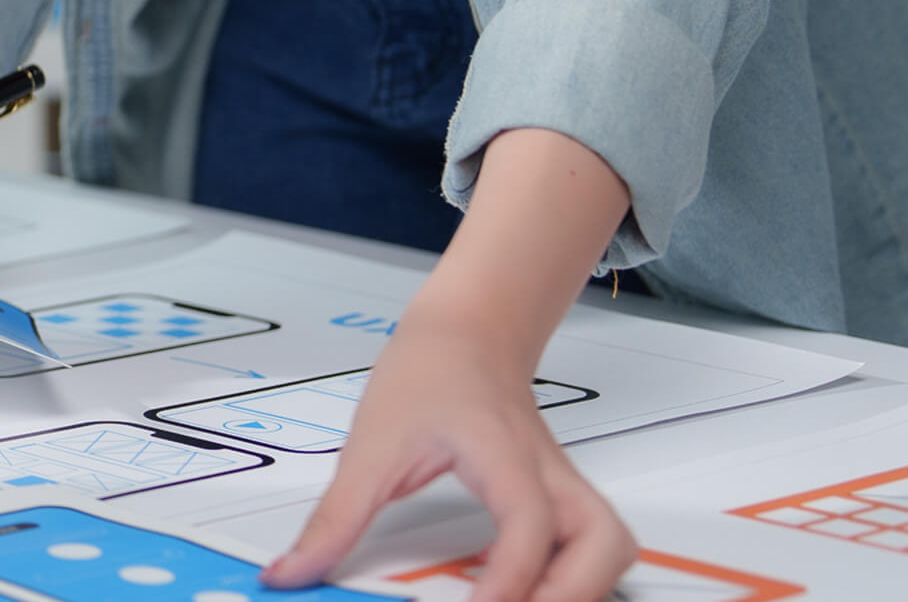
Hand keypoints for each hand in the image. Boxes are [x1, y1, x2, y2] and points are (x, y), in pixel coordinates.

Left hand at [267, 321, 634, 600]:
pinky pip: (592, 546)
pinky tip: (523, 593)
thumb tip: (294, 572)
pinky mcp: (562, 497)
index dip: (511, 575)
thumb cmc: (430, 371)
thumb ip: (335, 518)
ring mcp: (563, 485)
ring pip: (613, 546)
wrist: (466, 332)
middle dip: (571, 594)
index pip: (529, 520)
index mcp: (502, 453)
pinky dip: (571, 578)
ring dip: (581, 588)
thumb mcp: (369, 447)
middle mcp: (548, 473)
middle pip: (605, 543)